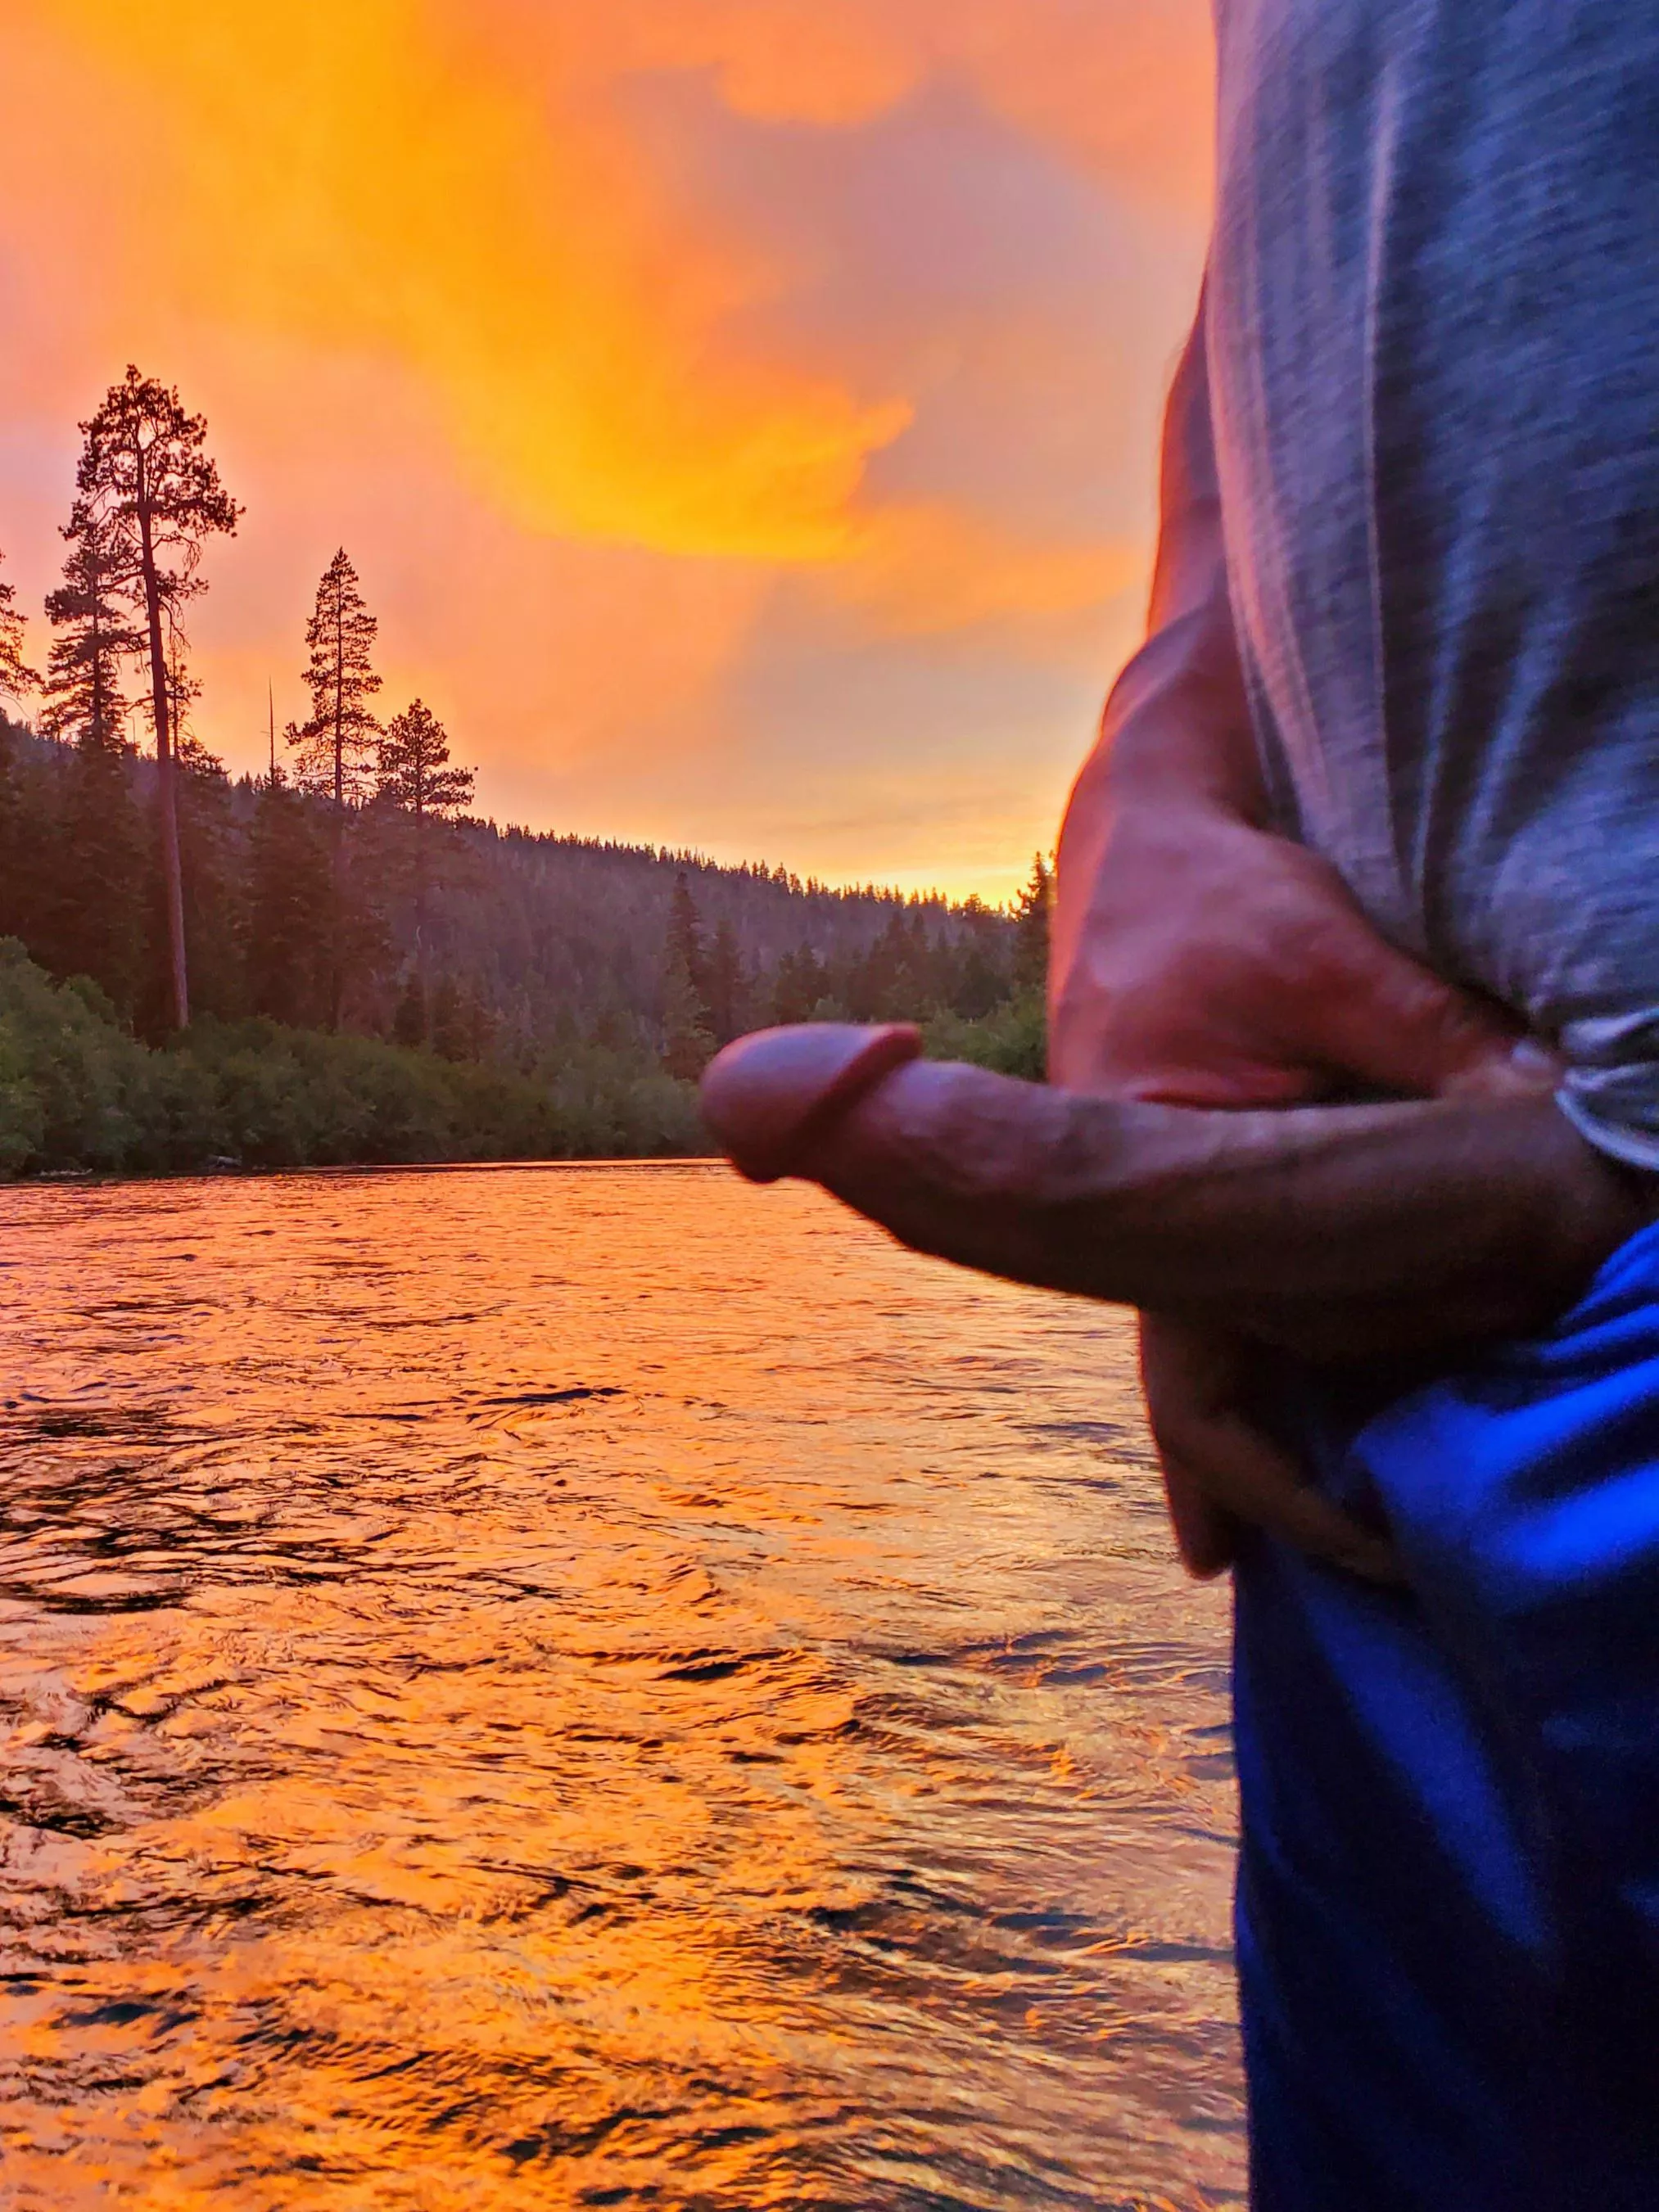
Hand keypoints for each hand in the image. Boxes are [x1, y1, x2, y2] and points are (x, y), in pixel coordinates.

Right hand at [1051, 787, 1558, 1577]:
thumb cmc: (1216, 899)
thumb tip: (1568, 1129)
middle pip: (1211, 1387)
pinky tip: (1367, 1381)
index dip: (1266, 1485)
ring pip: (1237, 1344)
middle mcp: (1147, 1223)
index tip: (1365, 1542)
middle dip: (1270, 1485)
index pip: (1200, 1379)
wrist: (1142, 837)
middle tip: (1360, 1567)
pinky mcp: (1208, 1172)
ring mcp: (1171, 1203)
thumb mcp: (1331, 961)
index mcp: (1149, 1190)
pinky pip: (1260, 1284)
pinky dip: (1314, 1342)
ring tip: (1386, 1510)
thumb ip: (1442, 1051)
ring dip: (1301, 1420)